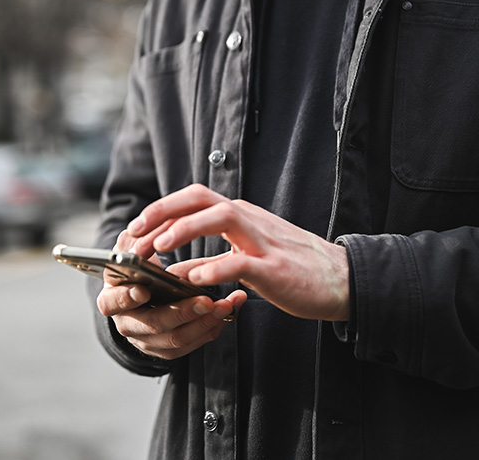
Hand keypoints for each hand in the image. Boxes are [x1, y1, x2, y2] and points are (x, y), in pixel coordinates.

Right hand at [96, 230, 247, 359]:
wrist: (145, 292)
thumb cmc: (139, 268)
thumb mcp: (131, 252)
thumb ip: (133, 242)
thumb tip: (140, 231)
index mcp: (111, 299)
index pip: (112, 303)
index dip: (127, 298)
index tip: (143, 290)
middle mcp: (127, 324)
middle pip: (154, 324)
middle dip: (182, 312)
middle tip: (205, 300)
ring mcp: (147, 341)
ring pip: (177, 339)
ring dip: (205, 322)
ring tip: (226, 305)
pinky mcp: (167, 349)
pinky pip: (192, 344)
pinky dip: (212, 328)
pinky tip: (228, 312)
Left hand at [126, 184, 349, 320]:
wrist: (342, 280)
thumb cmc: (294, 270)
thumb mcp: (248, 258)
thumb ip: (215, 259)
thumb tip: (179, 269)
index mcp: (241, 217)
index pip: (194, 199)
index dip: (161, 209)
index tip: (136, 228)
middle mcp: (249, 220)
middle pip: (200, 198)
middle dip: (163, 211)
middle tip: (136, 232)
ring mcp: (263, 241)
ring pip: (220, 217)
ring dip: (185, 229)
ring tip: (160, 247)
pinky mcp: (275, 268)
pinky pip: (241, 261)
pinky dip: (215, 267)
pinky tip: (195, 278)